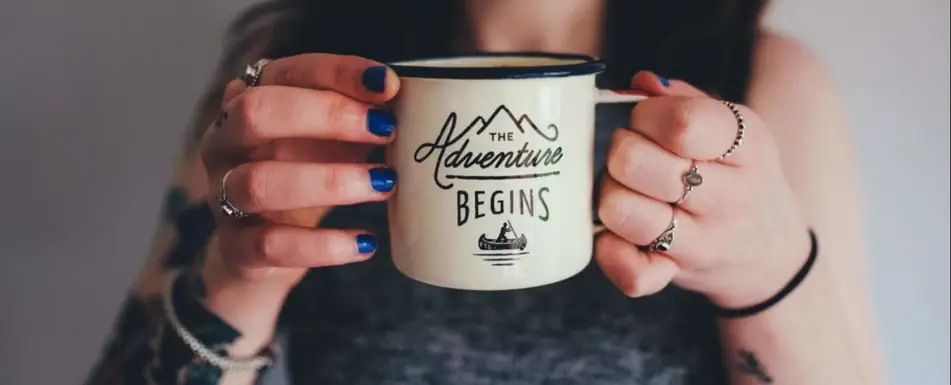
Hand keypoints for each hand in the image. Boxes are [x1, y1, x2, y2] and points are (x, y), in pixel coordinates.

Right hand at [199, 53, 399, 294]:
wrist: (255, 254)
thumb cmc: (297, 181)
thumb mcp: (325, 144)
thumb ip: (354, 122)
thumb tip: (404, 103)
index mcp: (246, 106)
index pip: (285, 73)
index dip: (337, 73)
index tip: (388, 84)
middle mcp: (224, 145)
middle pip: (256, 113)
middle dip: (326, 115)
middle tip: (385, 128)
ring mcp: (223, 197)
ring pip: (260, 181)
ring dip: (329, 180)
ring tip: (384, 183)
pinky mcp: (236, 248)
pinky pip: (272, 245)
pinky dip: (324, 245)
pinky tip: (365, 243)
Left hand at [595, 71, 811, 307]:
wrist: (771, 253)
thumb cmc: (738, 178)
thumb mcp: (732, 130)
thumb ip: (683, 100)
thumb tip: (639, 83)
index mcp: (746, 146)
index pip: (681, 124)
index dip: (645, 116)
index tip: (646, 122)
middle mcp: (729, 197)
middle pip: (637, 163)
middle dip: (620, 152)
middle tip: (632, 157)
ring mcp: (702, 242)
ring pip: (622, 211)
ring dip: (610, 195)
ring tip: (627, 191)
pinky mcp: (675, 275)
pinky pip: (630, 271)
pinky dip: (610, 251)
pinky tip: (619, 234)